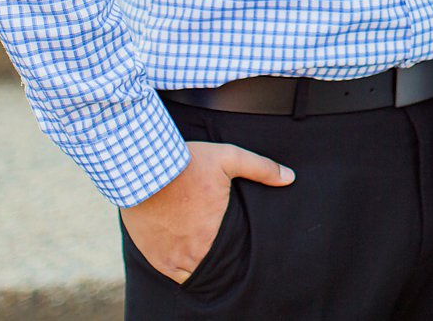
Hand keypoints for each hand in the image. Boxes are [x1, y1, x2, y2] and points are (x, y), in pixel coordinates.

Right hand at [120, 141, 293, 283]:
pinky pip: (171, 274)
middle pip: (213, 267)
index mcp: (215, 232)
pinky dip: (178, 268)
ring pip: (192, 274)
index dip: (235, 252)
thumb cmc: (185, 162)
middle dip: (218, 258)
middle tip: (218, 244)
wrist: (142, 168)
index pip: (233, 256)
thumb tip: (289, 177)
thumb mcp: (228, 157)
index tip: (235, 243)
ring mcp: (172, 257)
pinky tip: (183, 254)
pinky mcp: (154, 256)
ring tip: (202, 249)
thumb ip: (261, 168)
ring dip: (199, 265)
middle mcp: (194, 251)